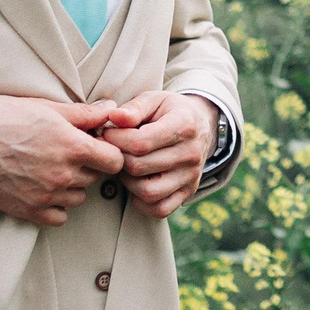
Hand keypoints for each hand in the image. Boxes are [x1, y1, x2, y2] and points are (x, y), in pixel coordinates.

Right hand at [0, 96, 131, 227]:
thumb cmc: (0, 117)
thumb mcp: (45, 107)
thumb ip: (82, 114)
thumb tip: (111, 109)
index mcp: (72, 146)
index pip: (115, 161)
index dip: (108, 153)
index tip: (96, 148)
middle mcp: (63, 174)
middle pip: (95, 178)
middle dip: (86, 166)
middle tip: (64, 153)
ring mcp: (46, 195)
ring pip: (78, 197)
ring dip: (70, 186)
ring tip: (48, 169)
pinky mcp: (28, 211)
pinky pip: (59, 218)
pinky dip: (55, 207)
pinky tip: (42, 189)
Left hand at [99, 91, 217, 219]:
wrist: (201, 125)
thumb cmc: (171, 111)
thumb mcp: (155, 99)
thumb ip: (134, 108)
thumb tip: (114, 118)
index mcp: (184, 126)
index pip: (140, 142)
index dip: (115, 140)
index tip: (108, 134)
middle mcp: (191, 154)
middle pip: (139, 167)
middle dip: (118, 159)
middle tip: (114, 150)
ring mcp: (191, 176)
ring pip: (148, 192)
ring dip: (128, 182)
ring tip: (126, 166)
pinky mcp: (188, 192)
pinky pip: (160, 209)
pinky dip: (142, 202)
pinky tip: (137, 184)